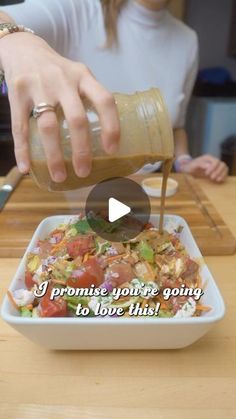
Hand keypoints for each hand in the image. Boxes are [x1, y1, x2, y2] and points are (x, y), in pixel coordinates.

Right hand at [0, 33, 119, 181]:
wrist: (23, 48)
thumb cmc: (57, 70)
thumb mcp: (78, 75)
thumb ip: (89, 98)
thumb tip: (105, 138)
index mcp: (83, 76)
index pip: (104, 101)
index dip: (111, 126)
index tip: (111, 150)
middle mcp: (63, 80)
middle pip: (76, 119)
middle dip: (81, 150)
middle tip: (83, 172)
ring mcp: (39, 86)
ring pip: (48, 126)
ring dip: (54, 156)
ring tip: (59, 176)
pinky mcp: (17, 93)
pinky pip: (20, 126)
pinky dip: (22, 150)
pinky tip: (25, 167)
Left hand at [179, 154, 228, 182]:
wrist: (188, 169)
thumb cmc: (190, 166)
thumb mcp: (193, 165)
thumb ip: (200, 164)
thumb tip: (209, 166)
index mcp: (208, 158)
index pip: (216, 162)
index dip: (213, 168)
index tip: (206, 174)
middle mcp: (213, 161)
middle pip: (222, 165)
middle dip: (218, 172)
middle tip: (212, 178)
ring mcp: (216, 166)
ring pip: (225, 168)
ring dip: (222, 174)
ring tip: (216, 180)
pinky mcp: (217, 171)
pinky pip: (224, 173)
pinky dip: (223, 176)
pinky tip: (218, 180)